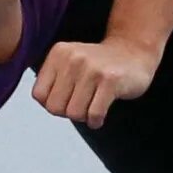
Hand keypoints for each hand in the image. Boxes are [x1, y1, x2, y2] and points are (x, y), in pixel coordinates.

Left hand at [32, 37, 157, 128]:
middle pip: (55, 107)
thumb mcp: (69, 62)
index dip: (52, 104)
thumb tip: (44, 105)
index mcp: (59, 53)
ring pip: (74, 113)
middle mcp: (73, 58)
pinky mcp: (110, 80)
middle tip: (81, 104)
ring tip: (92, 106)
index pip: (39, 95)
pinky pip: (94, 114)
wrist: (133, 51)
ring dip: (83, 117)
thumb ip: (52, 80)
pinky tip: (100, 115)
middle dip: (68, 112)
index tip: (67, 99)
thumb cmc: (99, 65)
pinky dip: (96, 121)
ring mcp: (92, 69)